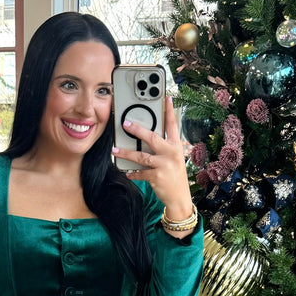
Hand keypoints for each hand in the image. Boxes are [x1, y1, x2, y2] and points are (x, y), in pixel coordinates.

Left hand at [113, 95, 193, 224]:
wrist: (180, 198)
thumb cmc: (174, 176)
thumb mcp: (174, 159)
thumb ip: (163, 148)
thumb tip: (145, 139)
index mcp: (175, 146)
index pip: (172, 125)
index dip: (169, 111)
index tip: (166, 97)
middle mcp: (171, 154)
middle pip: (152, 138)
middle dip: (137, 130)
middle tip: (125, 124)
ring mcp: (164, 165)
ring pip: (141, 156)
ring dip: (126, 153)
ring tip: (115, 151)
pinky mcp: (157, 177)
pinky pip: (140, 173)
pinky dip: (133, 173)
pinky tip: (128, 172)